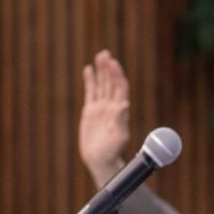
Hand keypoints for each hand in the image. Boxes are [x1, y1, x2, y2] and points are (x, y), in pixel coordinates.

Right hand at [79, 50, 130, 185]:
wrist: (101, 160)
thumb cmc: (112, 151)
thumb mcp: (118, 137)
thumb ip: (121, 121)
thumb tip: (124, 104)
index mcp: (119, 110)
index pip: (120, 88)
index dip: (117, 75)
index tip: (114, 64)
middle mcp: (111, 106)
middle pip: (111, 83)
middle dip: (109, 68)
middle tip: (105, 53)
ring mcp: (101, 108)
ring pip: (101, 85)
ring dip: (101, 71)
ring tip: (100, 55)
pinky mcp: (91, 112)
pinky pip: (91, 92)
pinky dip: (90, 81)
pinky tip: (88, 69)